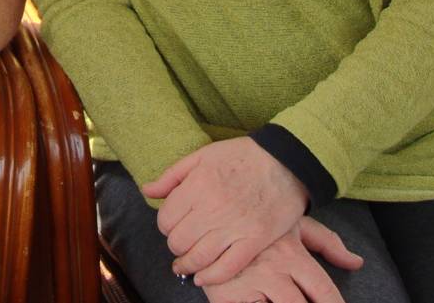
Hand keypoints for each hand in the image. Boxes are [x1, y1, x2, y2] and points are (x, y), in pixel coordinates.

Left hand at [145, 137, 308, 284]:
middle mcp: (213, 209)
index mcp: (197, 186)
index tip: (172, 224)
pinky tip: (202, 277)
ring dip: (187, 264)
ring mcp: (234, 227)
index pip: (166, 219)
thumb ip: (172, 176)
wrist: (286, 162)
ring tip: (185, 264)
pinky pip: (227, 268)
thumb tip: (147, 191)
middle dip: (175, 244)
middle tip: (182, 241)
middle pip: (179, 241)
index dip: (166, 224)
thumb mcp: (202, 156)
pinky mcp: (255, 241)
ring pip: (198, 258)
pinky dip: (211, 277)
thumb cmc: (242, 156)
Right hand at [200, 217, 361, 302]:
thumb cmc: (256, 222)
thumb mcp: (291, 226)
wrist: (209, 214)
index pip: (324, 291)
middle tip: (302, 301)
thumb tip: (357, 262)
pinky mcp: (227, 296)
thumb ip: (325, 243)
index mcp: (293, 256)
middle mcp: (275, 271)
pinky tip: (258, 300)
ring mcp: (251, 284)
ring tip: (275, 298)